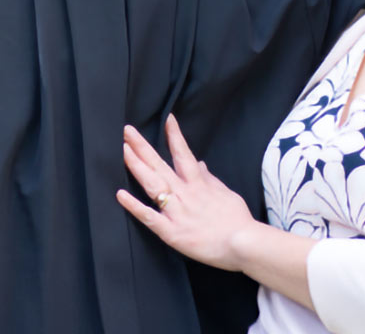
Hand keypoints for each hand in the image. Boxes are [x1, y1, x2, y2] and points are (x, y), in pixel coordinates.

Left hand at [115, 116, 260, 271]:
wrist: (244, 244)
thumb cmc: (238, 221)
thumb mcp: (226, 193)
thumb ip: (210, 179)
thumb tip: (200, 164)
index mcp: (198, 184)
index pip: (183, 153)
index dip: (174, 135)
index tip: (166, 119)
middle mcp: (185, 193)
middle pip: (159, 165)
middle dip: (142, 147)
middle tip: (127, 131)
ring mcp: (176, 212)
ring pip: (152, 185)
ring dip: (136, 166)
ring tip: (123, 150)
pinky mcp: (171, 232)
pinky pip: (149, 217)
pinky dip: (134, 206)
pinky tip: (120, 194)